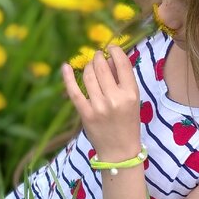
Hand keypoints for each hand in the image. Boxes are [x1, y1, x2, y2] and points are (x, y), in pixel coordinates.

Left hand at [61, 45, 141, 160]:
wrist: (120, 151)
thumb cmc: (128, 123)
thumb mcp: (132, 101)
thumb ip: (123, 80)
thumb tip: (110, 58)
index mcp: (131, 94)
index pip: (122, 64)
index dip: (114, 51)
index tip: (110, 47)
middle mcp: (115, 99)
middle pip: (102, 67)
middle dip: (98, 57)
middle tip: (98, 56)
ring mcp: (98, 106)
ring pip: (89, 75)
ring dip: (88, 66)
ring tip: (91, 65)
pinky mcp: (85, 113)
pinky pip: (74, 91)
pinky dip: (68, 77)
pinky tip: (65, 67)